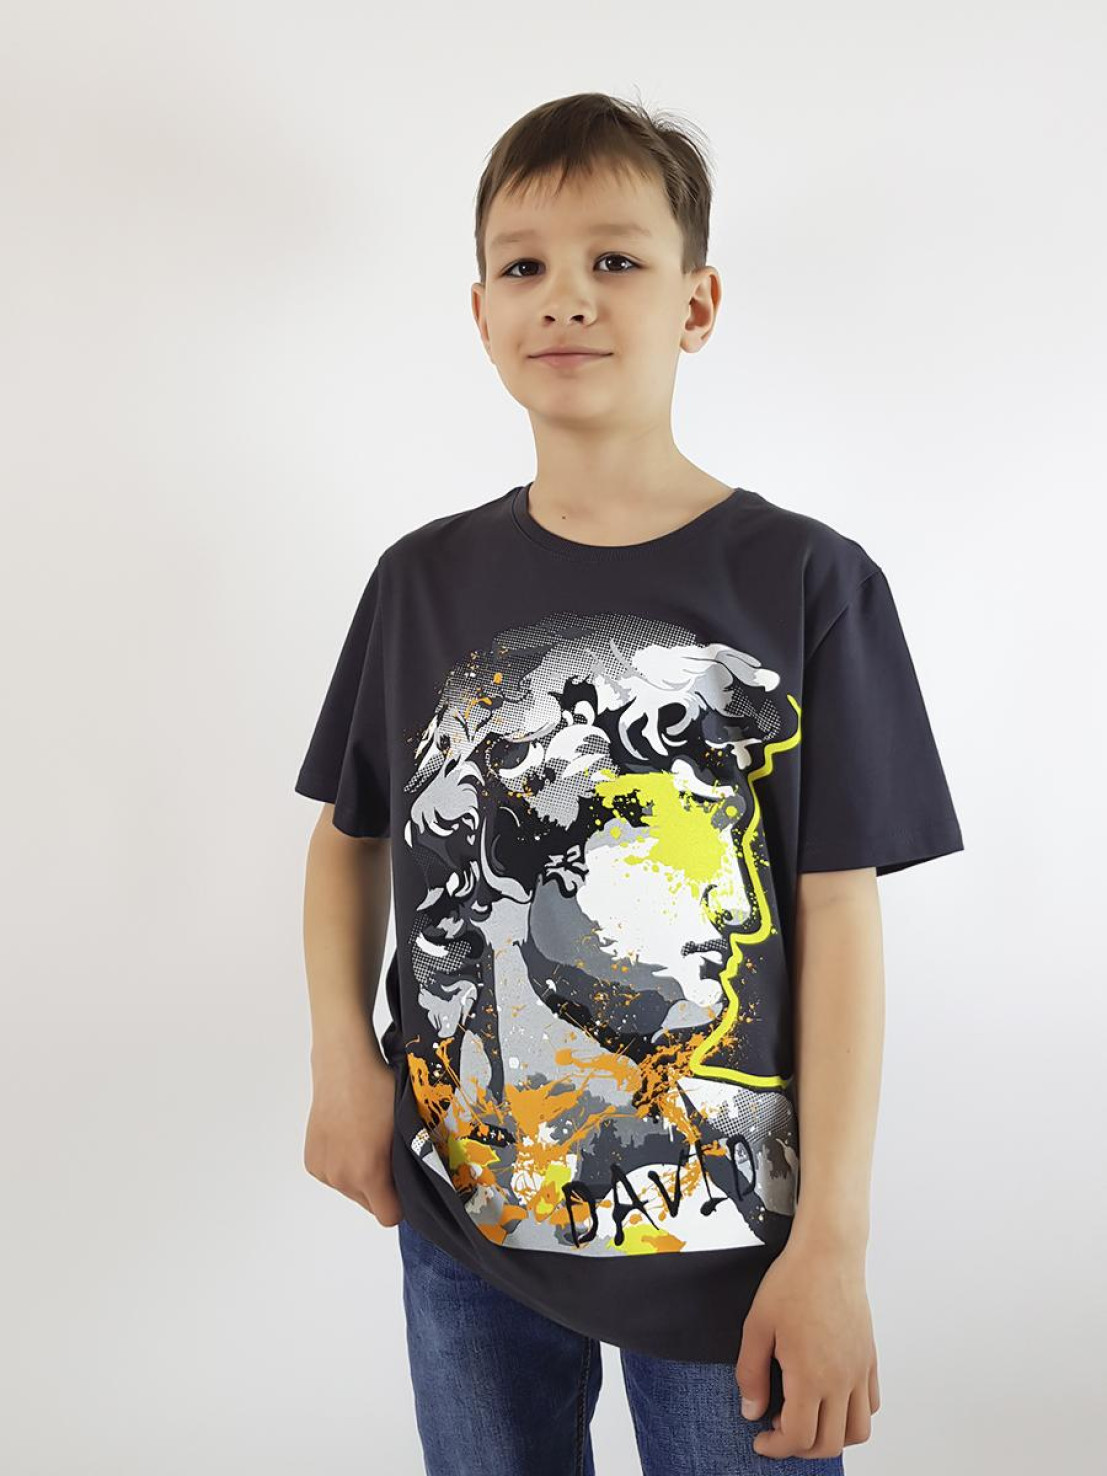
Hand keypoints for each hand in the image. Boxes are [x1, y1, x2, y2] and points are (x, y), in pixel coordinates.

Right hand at [303, 1040, 403, 1226]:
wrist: (344, 1066)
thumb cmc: (379, 1091)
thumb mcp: (404, 1129)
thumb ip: (407, 1166)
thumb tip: (415, 1185)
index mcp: (368, 1174)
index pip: (389, 1217)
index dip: (400, 1202)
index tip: (403, 1182)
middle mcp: (341, 1178)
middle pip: (369, 1204)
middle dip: (380, 1187)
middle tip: (386, 1154)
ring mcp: (323, 1170)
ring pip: (350, 1190)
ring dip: (359, 1176)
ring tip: (365, 1141)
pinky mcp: (311, 1161)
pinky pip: (333, 1176)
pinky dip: (342, 1165)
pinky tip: (347, 1138)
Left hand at [735, 1237, 879, 1460]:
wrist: (828, 1252)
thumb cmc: (792, 1282)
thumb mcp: (757, 1325)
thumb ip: (751, 1373)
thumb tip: (752, 1411)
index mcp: (811, 1376)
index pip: (799, 1437)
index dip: (776, 1448)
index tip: (761, 1439)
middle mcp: (841, 1380)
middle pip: (830, 1444)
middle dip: (800, 1449)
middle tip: (779, 1430)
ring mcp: (859, 1370)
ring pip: (858, 1431)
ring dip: (832, 1437)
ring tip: (807, 1417)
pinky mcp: (869, 1358)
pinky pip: (870, 1404)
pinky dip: (853, 1415)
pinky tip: (829, 1397)